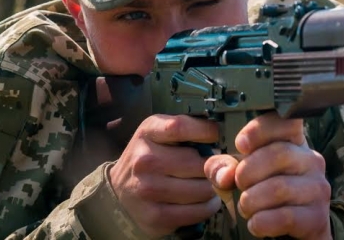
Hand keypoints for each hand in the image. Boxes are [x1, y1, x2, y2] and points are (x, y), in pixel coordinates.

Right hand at [108, 115, 221, 237]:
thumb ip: (189, 130)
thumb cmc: (149, 158)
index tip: (216, 136)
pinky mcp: (156, 216)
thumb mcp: (160, 134)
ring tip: (209, 183)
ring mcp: (149, 190)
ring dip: (213, 188)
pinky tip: (203, 200)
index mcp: (148, 133)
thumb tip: (224, 138)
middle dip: (214, 166)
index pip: (180, 127)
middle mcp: (145, 161)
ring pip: (203, 189)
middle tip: (214, 166)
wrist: (119, 193)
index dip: (206, 131)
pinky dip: (207, 206)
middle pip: (199, 163)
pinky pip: (197, 211)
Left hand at [205, 113, 331, 239]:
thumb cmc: (265, 194)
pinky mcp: (317, 216)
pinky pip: (285, 217)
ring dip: (251, 201)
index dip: (260, 129)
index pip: (286, 121)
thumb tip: (224, 174)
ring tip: (246, 207)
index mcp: (293, 142)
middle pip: (278, 153)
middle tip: (239, 185)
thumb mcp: (241, 174)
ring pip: (278, 187)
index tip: (241, 144)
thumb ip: (223, 167)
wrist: (293, 229)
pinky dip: (261, 222)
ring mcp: (317, 188)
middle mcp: (311, 160)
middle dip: (247, 172)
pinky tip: (256, 223)